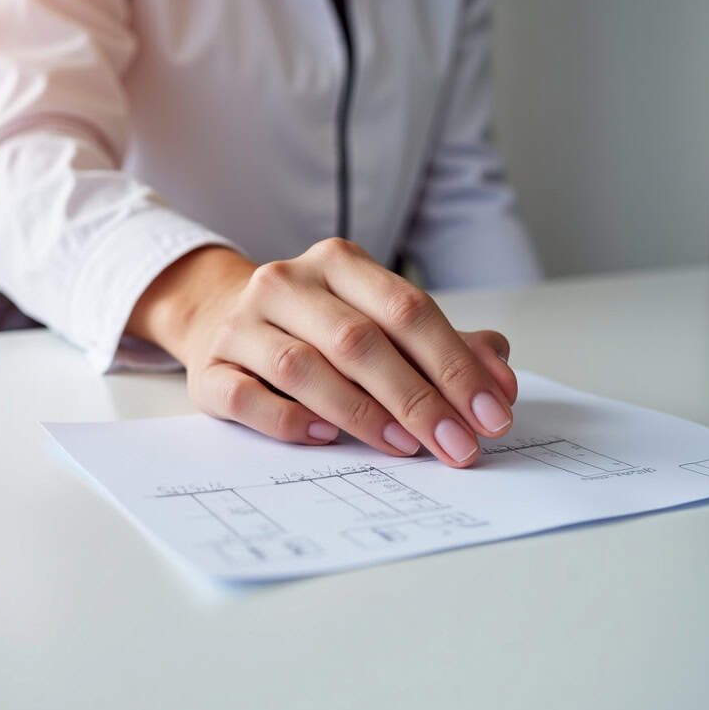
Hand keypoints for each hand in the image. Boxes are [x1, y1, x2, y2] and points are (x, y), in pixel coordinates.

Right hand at [128, 239, 517, 466]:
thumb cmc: (316, 327)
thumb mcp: (379, 321)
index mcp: (338, 262)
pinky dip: (290, 421)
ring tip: (405, 447)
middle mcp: (286, 284)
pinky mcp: (208, 369)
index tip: (491, 415)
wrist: (217, 315)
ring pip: (303, 367)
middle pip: (359, 341)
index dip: (455, 365)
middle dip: (418, 399)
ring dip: (362, 413)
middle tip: (457, 446)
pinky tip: (326, 439)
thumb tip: (500, 381)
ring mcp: (241, 325)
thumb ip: (444, 346)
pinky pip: (247, 398)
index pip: (407, 309)